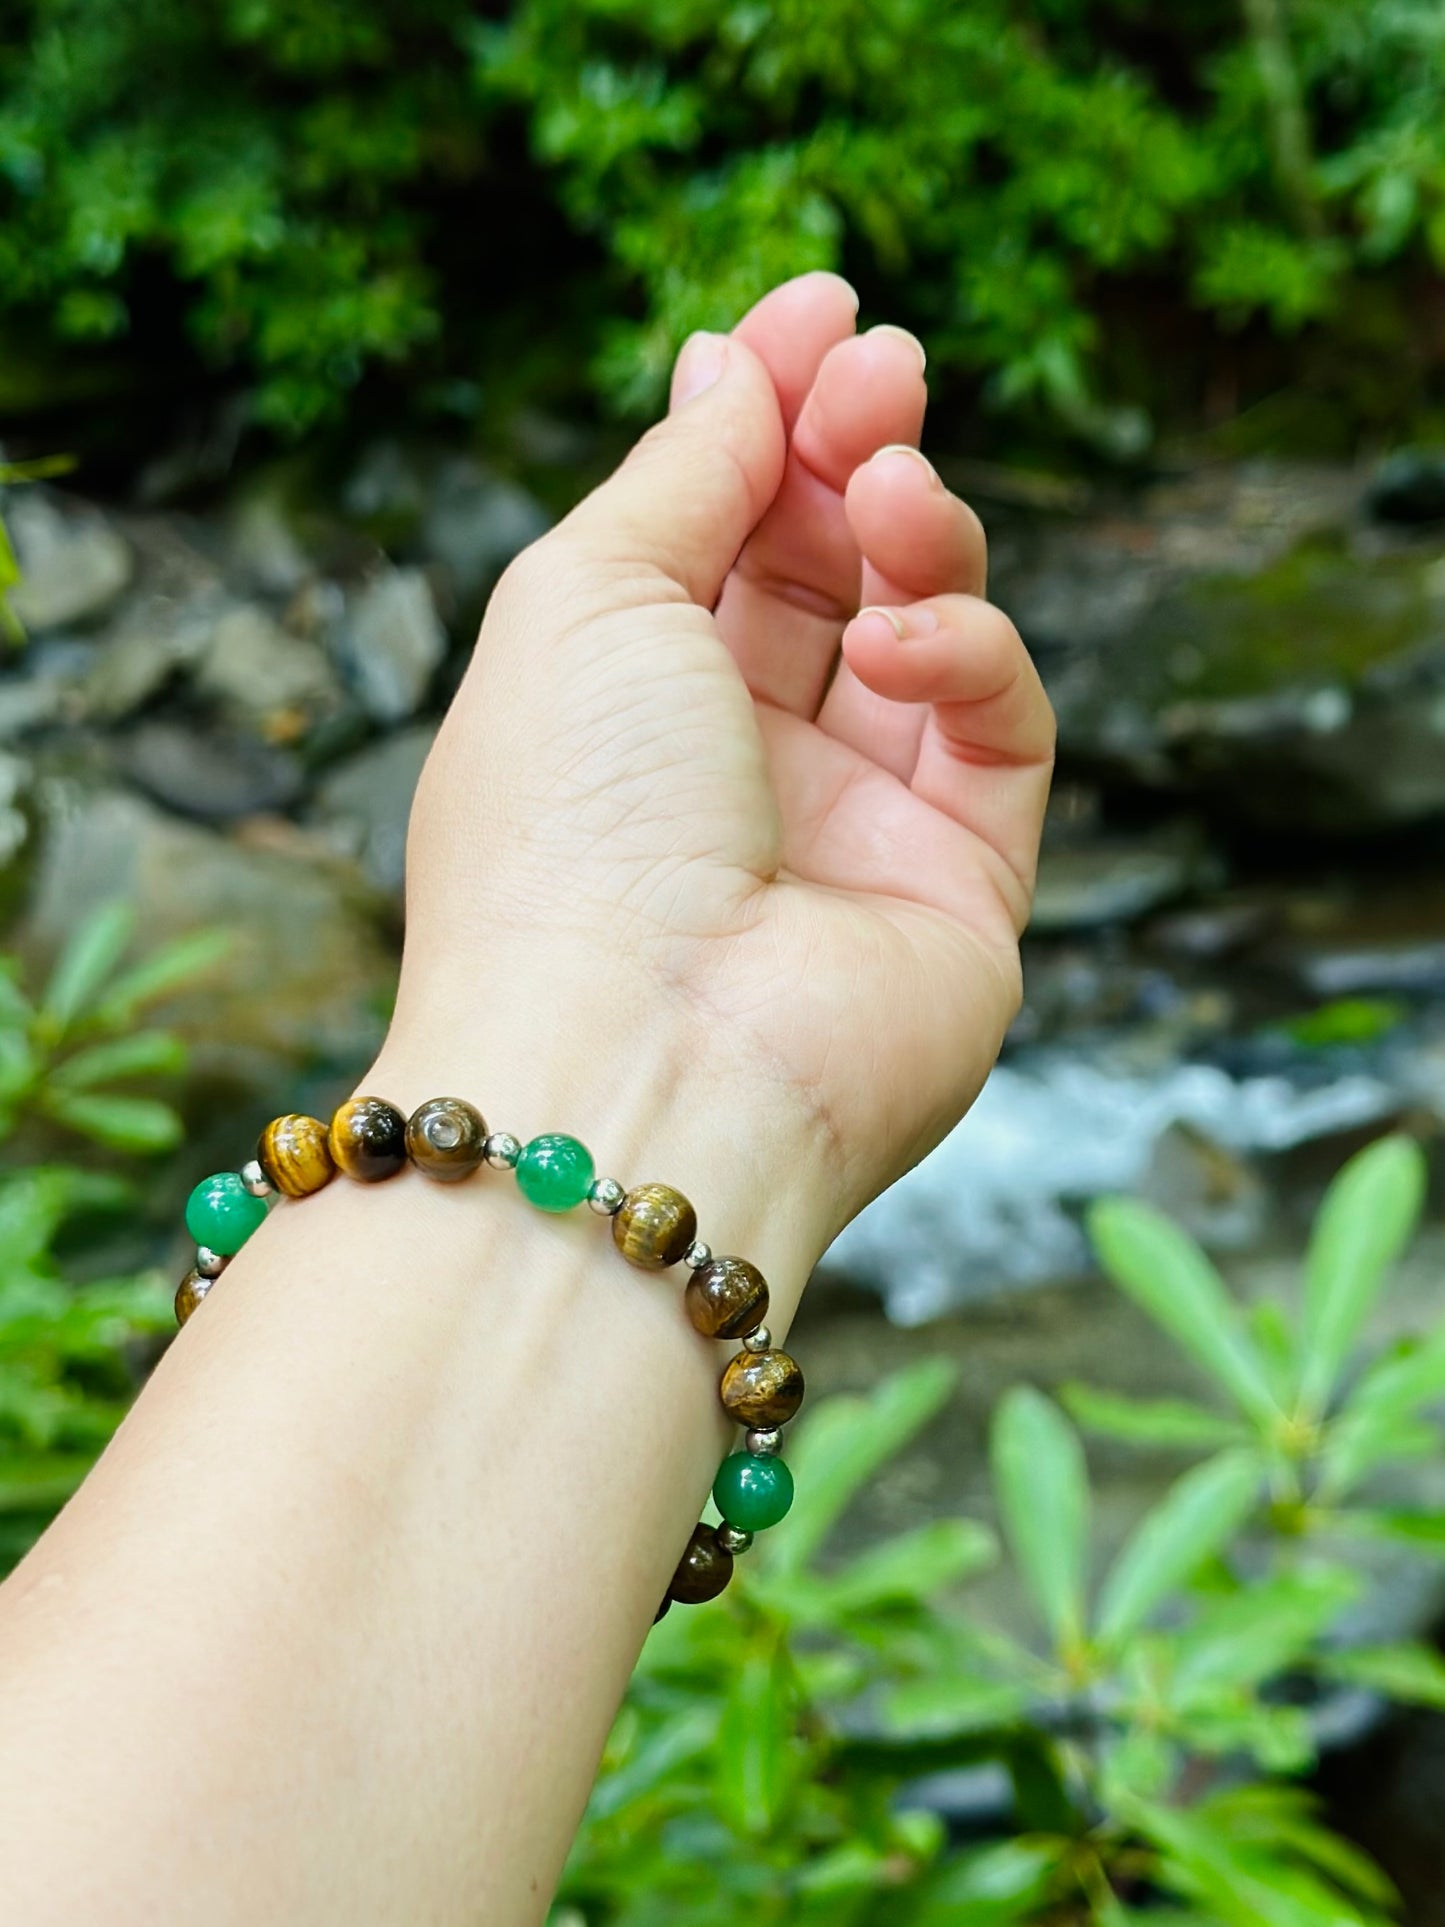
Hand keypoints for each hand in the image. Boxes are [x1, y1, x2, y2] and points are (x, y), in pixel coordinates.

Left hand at [385, 273, 1052, 1252]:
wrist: (640, 1066)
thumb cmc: (568, 831)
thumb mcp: (585, 597)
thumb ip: (683, 473)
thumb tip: (735, 364)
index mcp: (618, 700)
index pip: (712, 529)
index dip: (765, 413)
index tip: (820, 307)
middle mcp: (730, 764)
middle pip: (819, 566)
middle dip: (851, 448)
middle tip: (883, 369)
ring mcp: (847, 829)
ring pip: (920, 630)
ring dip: (916, 535)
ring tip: (892, 491)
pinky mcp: (959, 886)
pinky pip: (995, 729)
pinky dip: (965, 656)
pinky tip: (906, 649)